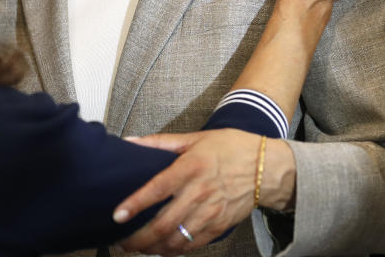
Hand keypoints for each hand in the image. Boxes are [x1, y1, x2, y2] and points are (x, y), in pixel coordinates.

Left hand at [113, 129, 283, 254]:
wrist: (267, 167)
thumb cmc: (229, 148)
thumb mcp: (194, 138)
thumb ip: (160, 142)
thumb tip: (130, 140)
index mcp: (190, 168)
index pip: (157, 189)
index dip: (135, 204)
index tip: (117, 215)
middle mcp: (199, 192)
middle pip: (164, 223)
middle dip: (139, 238)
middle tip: (121, 242)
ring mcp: (211, 212)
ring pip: (177, 239)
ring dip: (153, 248)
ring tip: (137, 248)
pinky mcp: (220, 225)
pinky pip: (193, 244)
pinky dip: (175, 251)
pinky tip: (162, 249)